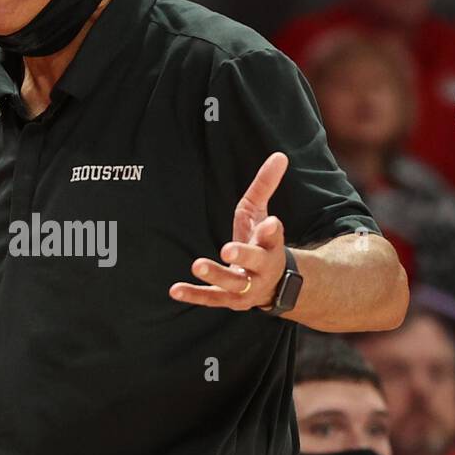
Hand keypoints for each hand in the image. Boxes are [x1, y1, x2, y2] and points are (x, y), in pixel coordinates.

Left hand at [170, 152, 288, 309]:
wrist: (273, 285)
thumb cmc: (261, 243)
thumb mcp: (261, 213)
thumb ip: (265, 186)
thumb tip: (279, 155)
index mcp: (271, 246)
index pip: (274, 237)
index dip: (271, 231)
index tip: (270, 223)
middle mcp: (262, 268)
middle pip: (255, 261)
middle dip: (243, 255)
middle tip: (227, 249)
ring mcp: (245, 287)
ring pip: (232, 283)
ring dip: (215, 275)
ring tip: (198, 265)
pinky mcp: (228, 300)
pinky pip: (211, 299)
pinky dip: (194, 295)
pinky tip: (175, 290)